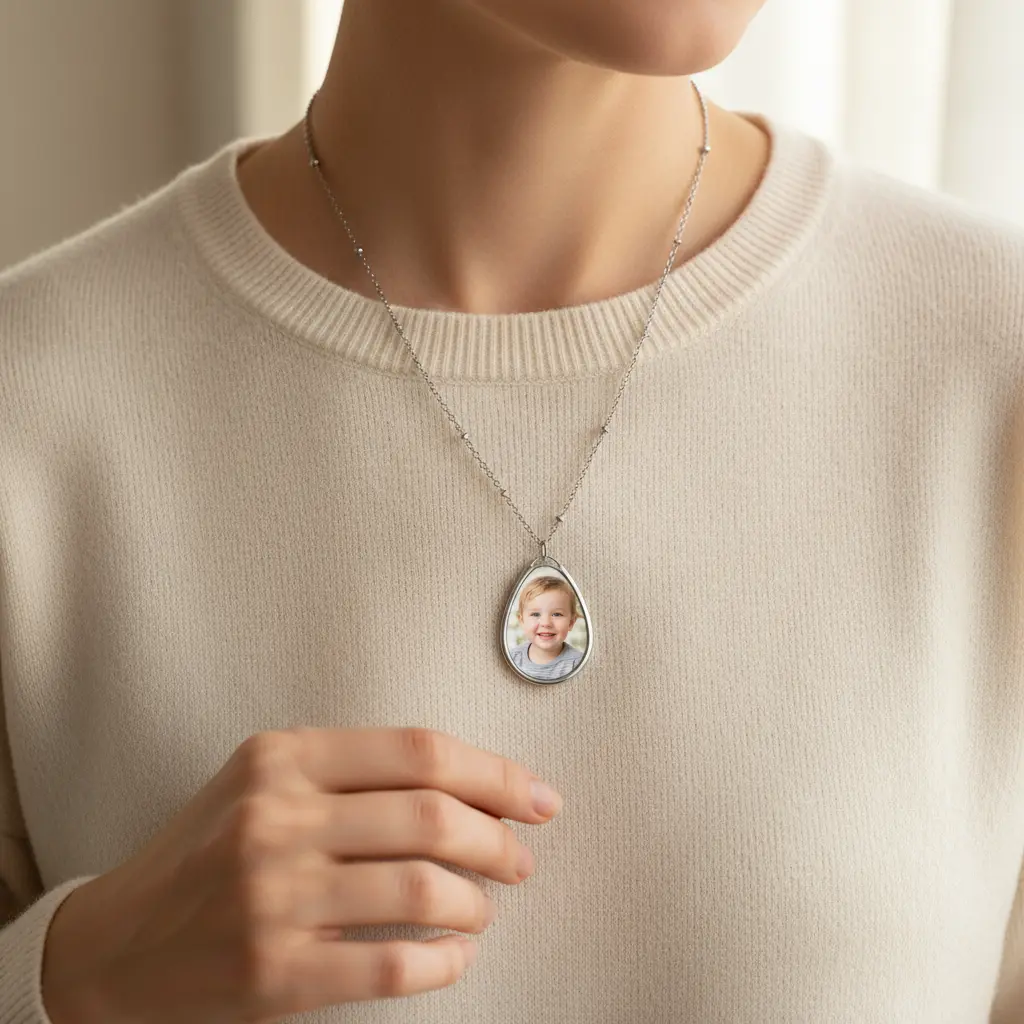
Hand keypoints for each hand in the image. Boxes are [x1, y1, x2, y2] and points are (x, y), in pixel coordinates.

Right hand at [40, 726, 561, 1022]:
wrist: (114, 942)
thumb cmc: (210, 850)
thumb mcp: (267, 781)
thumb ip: (356, 772)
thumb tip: (477, 788)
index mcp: (282, 756)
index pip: (419, 751)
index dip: (495, 773)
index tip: (538, 797)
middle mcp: (276, 816)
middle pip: (433, 816)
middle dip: (499, 839)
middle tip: (519, 859)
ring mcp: (272, 895)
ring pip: (423, 890)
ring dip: (477, 903)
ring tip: (483, 908)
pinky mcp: (272, 971)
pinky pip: (393, 962)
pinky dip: (444, 961)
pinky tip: (453, 956)